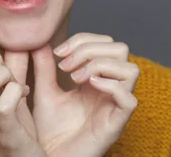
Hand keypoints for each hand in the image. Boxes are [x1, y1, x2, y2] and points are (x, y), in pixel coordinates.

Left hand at [31, 33, 139, 156]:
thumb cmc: (50, 129)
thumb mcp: (44, 91)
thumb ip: (44, 67)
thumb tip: (39, 40)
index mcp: (96, 78)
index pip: (104, 43)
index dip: (82, 40)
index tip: (58, 53)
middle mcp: (110, 88)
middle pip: (120, 49)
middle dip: (89, 49)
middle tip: (64, 65)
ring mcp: (115, 105)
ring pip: (131, 69)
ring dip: (99, 65)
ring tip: (74, 77)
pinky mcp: (116, 123)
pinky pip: (129, 99)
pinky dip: (110, 86)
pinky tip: (87, 86)